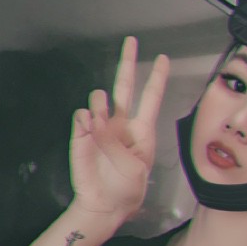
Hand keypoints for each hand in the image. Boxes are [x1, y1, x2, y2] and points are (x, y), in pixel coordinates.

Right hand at [70, 37, 169, 221]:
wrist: (103, 205)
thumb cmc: (126, 189)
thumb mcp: (132, 168)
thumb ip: (114, 143)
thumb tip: (93, 118)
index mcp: (142, 131)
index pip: (151, 99)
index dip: (157, 78)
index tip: (163, 58)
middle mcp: (122, 124)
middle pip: (125, 87)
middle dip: (128, 64)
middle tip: (131, 40)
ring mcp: (102, 127)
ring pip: (100, 99)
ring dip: (101, 104)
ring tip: (101, 120)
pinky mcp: (83, 134)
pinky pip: (82, 116)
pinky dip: (85, 120)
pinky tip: (88, 128)